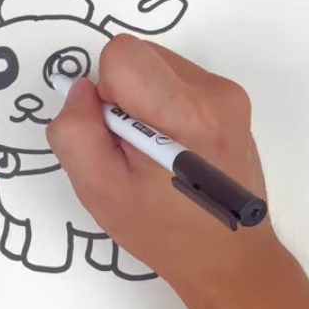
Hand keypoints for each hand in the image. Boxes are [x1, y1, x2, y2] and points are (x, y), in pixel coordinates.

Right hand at [47, 34, 274, 286]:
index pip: (122, 55)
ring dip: (142, 96)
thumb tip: (81, 89)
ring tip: (155, 148)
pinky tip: (173, 144)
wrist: (228, 255)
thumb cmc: (162, 230)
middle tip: (132, 145)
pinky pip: (178, 77)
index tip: (115, 132)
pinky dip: (163, 101)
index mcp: (182, 115)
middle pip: (139, 53)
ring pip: (157, 62)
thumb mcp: (99, 191)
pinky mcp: (233, 99)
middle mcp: (212, 94)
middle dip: (122, 92)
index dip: (104, 91)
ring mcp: (228, 94)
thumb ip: (76, 133)